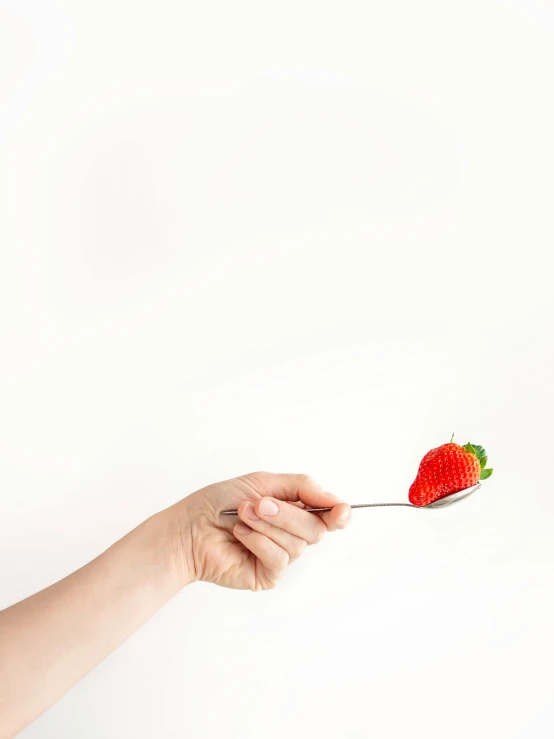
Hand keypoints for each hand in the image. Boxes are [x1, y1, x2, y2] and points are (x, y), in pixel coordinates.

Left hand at [170, 472, 350, 590]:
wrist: (189, 528)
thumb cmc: (219, 502)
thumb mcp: (263, 482)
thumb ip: (302, 487)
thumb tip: (335, 500)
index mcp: (293, 510)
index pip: (328, 515)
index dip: (339, 514)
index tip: (341, 512)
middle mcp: (291, 534)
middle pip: (316, 529)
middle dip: (286, 514)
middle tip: (259, 504)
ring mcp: (280, 556)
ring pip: (297, 544)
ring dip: (267, 526)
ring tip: (242, 517)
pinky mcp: (267, 575)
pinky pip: (278, 558)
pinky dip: (258, 542)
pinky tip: (240, 536)